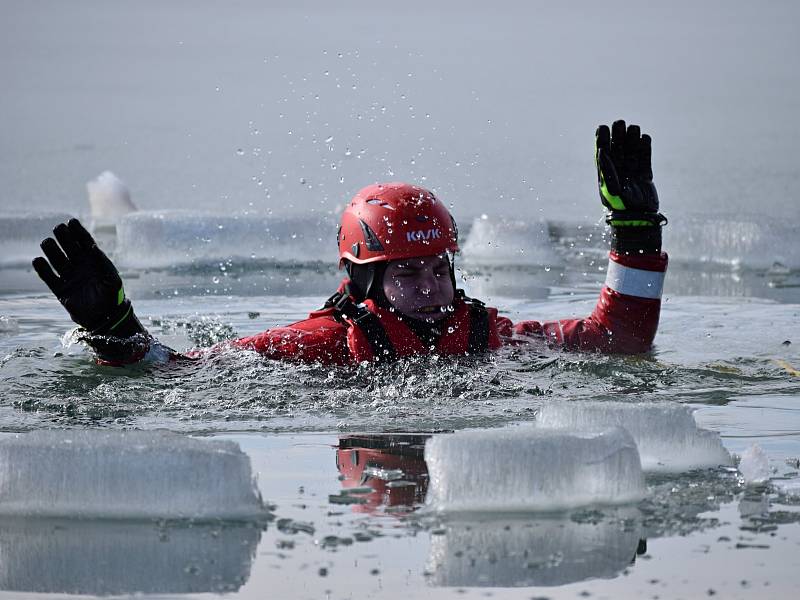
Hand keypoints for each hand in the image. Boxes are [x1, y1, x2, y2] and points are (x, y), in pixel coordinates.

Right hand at [32, 219, 143, 336]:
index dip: (77, 231)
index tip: (71, 221)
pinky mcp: (60, 290)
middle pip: (69, 247)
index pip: (84, 242)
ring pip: (57, 260)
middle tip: (58, 228)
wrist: (106, 317)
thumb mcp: (112, 278)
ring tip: (47, 242)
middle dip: (64, 237)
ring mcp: (69, 277)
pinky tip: (38, 260)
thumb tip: (91, 246)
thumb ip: (102, 262)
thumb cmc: (113, 295)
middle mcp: (80, 266)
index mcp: (93, 260)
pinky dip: (42, 270)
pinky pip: (49, 278)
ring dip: (51, 250)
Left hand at [595, 120, 663, 225]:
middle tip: (620, 122)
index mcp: (606, 174)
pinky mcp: (645, 176)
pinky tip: (645, 137)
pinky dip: (645, 148)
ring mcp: (632, 173)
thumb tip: (600, 151)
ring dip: (632, 139)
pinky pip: (645, 159)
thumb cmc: (620, 206)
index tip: (602, 127)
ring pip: (631, 152)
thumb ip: (606, 169)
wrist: (638, 219)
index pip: (603, 153)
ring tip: (633, 127)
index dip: (602, 140)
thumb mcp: (610, 188)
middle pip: (618, 149)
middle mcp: (618, 172)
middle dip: (618, 136)